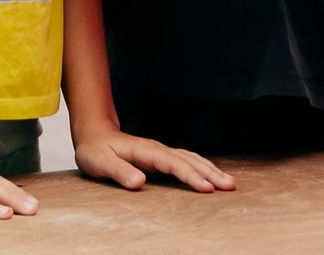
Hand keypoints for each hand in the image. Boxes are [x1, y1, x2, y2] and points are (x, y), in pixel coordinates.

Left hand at [73, 123, 235, 193]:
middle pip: (188, 160)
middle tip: (229, 186)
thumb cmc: (95, 150)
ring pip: (191, 159)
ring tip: (229, 182)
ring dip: (210, 170)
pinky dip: (202, 167)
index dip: (190, 176)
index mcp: (145, 151)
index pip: (173, 164)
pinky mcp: (161, 157)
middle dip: (210, 173)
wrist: (93, 134)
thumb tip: (140, 182)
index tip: (206, 188)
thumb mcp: (101, 163)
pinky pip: (186, 161)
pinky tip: (211, 174)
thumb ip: (120, 172)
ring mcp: (160, 152)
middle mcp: (157, 149)